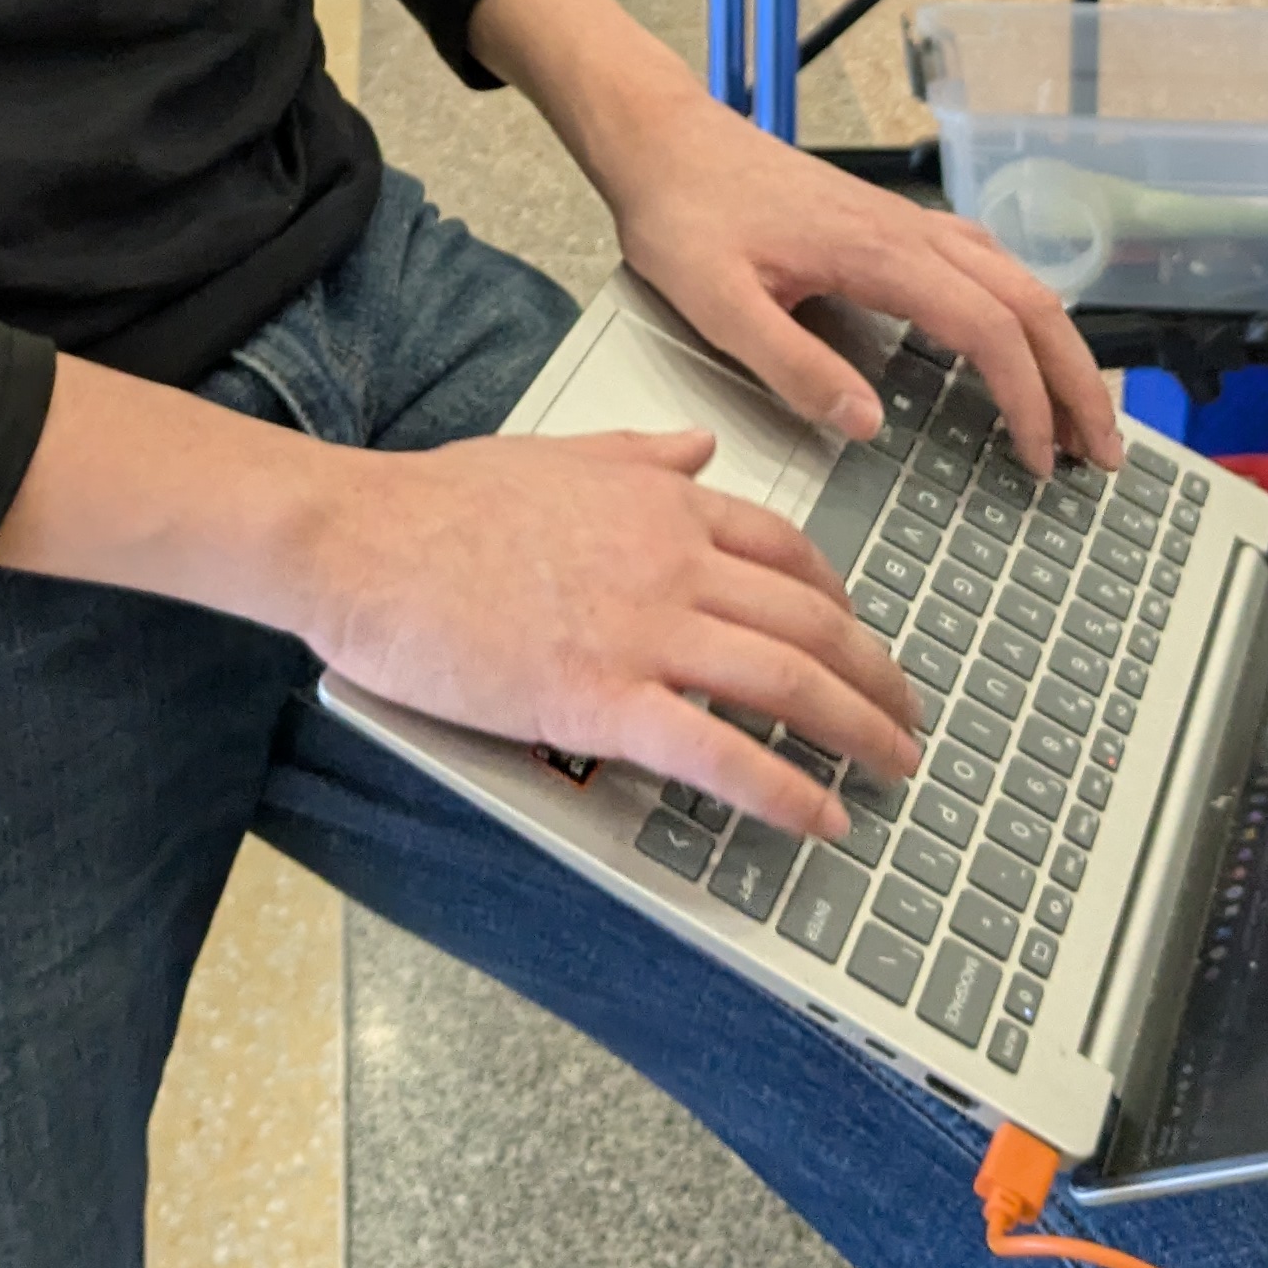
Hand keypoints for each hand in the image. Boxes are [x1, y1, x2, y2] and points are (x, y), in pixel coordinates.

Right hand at [0, 354, 916, 837]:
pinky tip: (822, 820)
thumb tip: (697, 448)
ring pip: (789, 679)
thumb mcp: (555, 452)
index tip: (861, 638)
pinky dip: (784, 791)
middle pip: (812, 619)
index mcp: (662, 502)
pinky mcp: (599, 700)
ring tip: (895, 770)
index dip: (842, 602)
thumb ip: (638, 453)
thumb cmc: (439, 500)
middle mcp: (673, 560)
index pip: (787, 551)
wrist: (361, 538)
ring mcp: (641, 630)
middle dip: (876, 675)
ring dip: (859, 729)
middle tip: (907, 718)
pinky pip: (719, 753)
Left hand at [470, 0, 1121, 477]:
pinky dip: (1023, 307)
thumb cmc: (684, 216)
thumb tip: (869, 424)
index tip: (1040, 458)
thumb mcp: (719, 304)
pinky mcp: (892, 222)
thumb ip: (793, 365)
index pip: (988, 329)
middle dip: (1077, 380)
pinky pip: (985, 260)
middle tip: (1104, 452)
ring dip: (1060, 346)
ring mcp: (906, 222)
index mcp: (879, 254)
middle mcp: (910, 232)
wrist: (664, 141)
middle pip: (1030, 301)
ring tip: (1080, 412)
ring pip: (1018, 279)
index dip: (1026, 398)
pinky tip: (1021, 335)